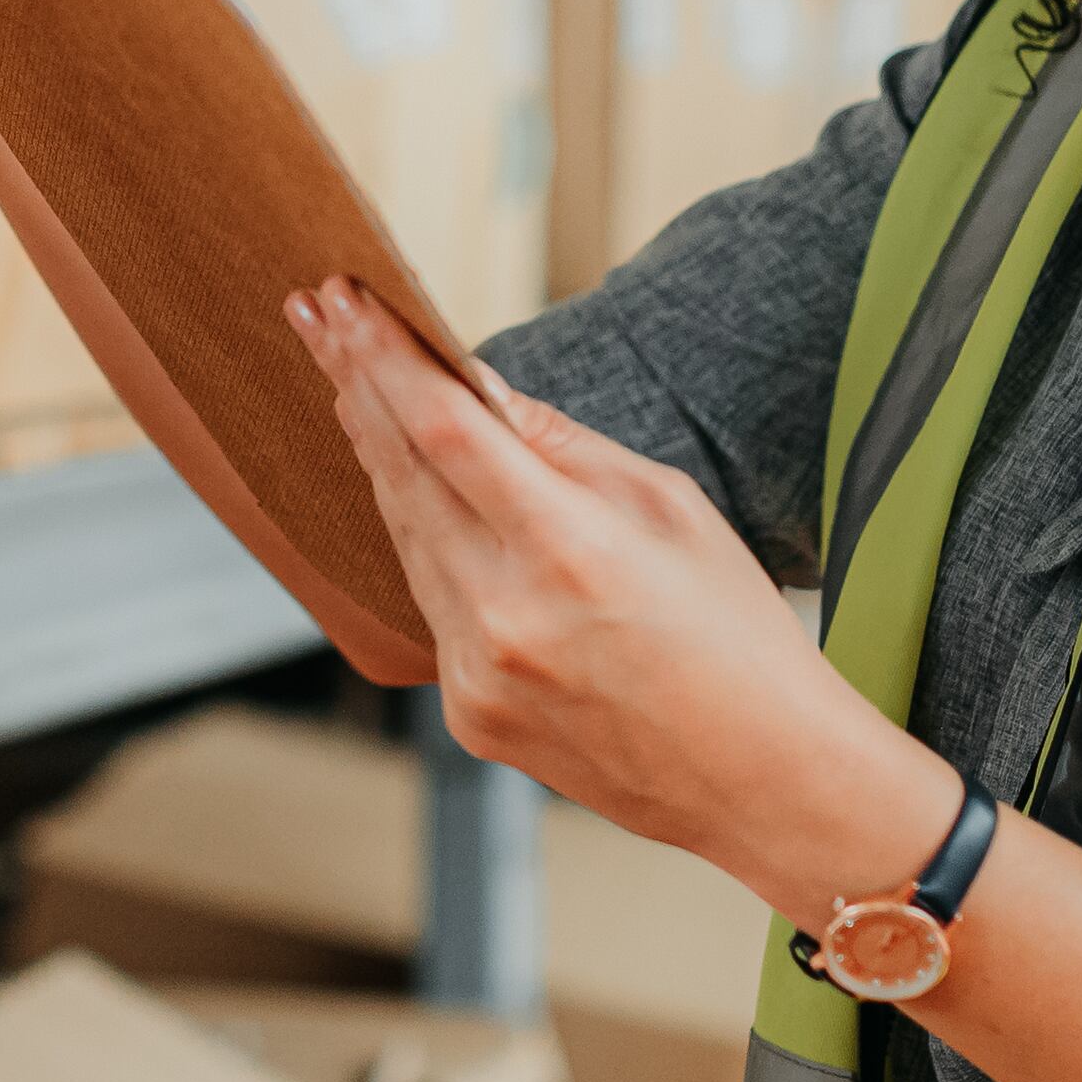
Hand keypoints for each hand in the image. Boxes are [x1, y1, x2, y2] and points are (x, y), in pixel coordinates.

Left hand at [286, 280, 943, 884]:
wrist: (764, 781)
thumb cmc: (736, 632)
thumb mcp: (669, 505)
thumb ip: (560, 445)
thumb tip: (475, 383)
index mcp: (567, 547)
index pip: (442, 427)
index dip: (383, 357)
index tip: (344, 300)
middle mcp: (505, 613)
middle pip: (402, 474)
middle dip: (356, 386)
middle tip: (317, 317)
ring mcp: (478, 673)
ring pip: (406, 538)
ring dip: (376, 457)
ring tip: (350, 386)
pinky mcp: (469, 714)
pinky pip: (430, 606)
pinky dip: (421, 542)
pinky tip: (408, 493)